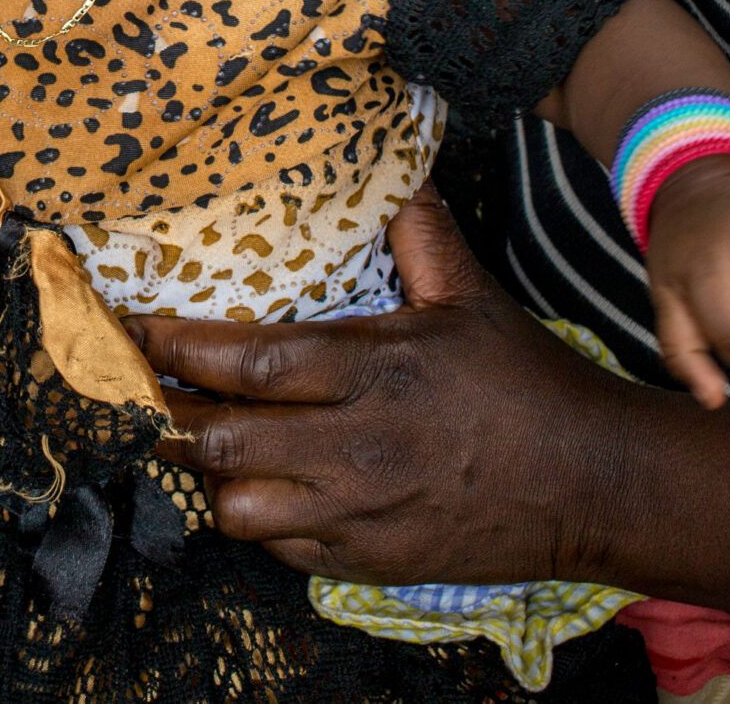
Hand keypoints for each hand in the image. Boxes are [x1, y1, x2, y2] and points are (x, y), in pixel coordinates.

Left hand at [129, 187, 632, 587]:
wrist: (596, 484)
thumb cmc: (527, 384)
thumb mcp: (471, 295)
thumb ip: (420, 232)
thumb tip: (394, 167)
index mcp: (372, 371)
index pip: (247, 364)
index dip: (177, 348)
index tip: (134, 330)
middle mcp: (355, 449)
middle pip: (220, 440)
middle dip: (165, 415)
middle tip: (137, 390)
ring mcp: (360, 514)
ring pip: (234, 507)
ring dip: (206, 475)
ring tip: (199, 441)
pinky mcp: (370, 563)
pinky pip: (279, 548)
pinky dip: (256, 519)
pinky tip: (259, 488)